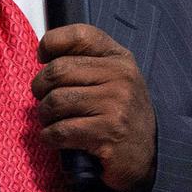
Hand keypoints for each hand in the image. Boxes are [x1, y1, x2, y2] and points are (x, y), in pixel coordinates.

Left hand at [31, 24, 156, 191]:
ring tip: (51, 121)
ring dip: (44, 115)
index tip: (42, 59)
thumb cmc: (121, 116)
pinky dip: (49, 137)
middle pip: (57, 70)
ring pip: (56, 101)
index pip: (79, 35)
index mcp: (120, 59)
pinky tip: (55, 139)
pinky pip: (61, 130)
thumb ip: (86, 63)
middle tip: (43, 100)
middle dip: (40, 88)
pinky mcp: (109, 133)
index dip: (52, 43)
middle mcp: (121, 77)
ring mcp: (117, 105)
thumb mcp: (113, 80)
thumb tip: (43, 56)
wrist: (151, 156)